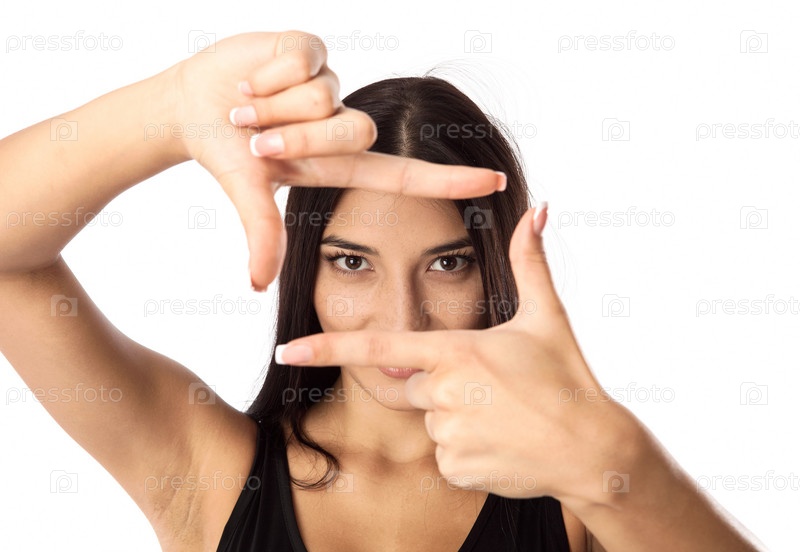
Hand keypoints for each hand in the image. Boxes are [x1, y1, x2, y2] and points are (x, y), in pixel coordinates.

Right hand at [168, 31, 504, 289]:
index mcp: (339, 162)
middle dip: (295, 136)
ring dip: (271, 106)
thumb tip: (258, 284)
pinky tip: (253, 79)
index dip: (451, 180)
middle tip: (256, 136)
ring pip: (324, 96)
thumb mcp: (249, 194)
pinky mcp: (314, 49)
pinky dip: (265, 74)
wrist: (193, 107)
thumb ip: (263, 233)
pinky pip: (304, 61)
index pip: (407, 174)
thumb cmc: (227, 155)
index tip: (496, 182)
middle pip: (356, 130)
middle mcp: (343, 123)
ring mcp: (332, 86)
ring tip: (249, 108)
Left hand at [274, 204, 637, 501]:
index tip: (287, 348)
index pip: (380, 349)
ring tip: (504, 417)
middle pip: (416, 384)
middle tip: (492, 387)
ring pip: (432, 421)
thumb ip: (531, 262)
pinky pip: (445, 455)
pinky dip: (467, 450)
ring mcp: (449, 434)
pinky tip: (501, 444)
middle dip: (444, 384)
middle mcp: (445, 392)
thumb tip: (538, 208)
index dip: (329, 348)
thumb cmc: (568, 378)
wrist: (591, 450)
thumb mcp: (548, 316)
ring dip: (459, 417)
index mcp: (457, 351)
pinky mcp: (456, 468)